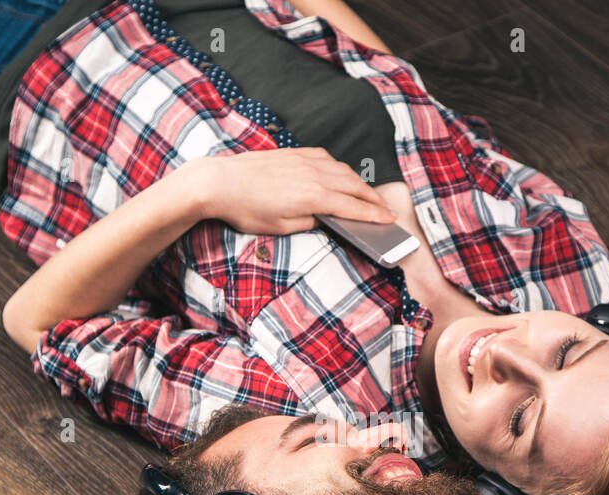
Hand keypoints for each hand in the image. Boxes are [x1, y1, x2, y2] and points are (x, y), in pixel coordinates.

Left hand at [185, 148, 396, 234]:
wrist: (220, 182)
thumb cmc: (246, 208)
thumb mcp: (281, 227)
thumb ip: (310, 222)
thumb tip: (327, 219)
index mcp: (313, 196)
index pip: (353, 207)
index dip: (373, 215)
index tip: (389, 219)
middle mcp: (314, 175)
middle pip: (354, 186)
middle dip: (373, 199)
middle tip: (387, 210)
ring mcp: (304, 160)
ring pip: (342, 170)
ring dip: (359, 183)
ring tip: (368, 195)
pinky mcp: (294, 153)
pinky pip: (326, 158)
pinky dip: (339, 168)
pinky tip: (340, 175)